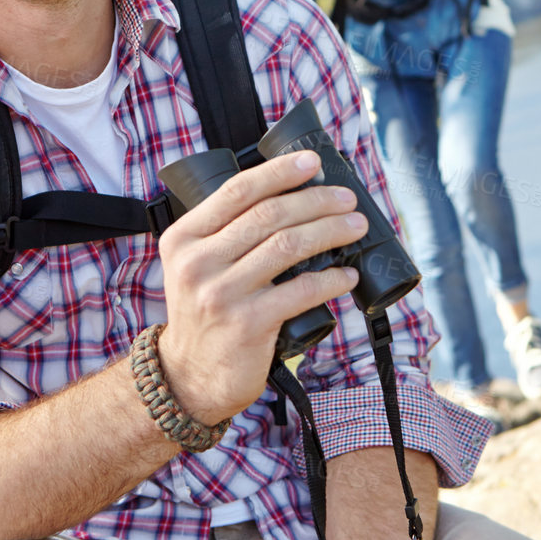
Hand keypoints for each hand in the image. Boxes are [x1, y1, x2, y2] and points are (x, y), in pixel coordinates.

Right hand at [156, 151, 365, 423]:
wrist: (188, 377)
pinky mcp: (247, 324)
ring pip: (287, 246)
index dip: (279, 172)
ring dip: (330, 231)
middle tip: (347, 199)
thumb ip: (225, 233)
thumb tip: (290, 196)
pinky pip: (300, 291)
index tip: (313, 162)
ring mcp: (221, 294)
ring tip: (356, 226)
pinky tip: (348, 275)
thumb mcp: (196, 265)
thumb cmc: (205, 313)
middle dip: (316, 201)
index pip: (237, 191)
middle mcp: (197, 263)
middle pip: (269, 215)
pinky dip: (330, 279)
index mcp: (183, 238)